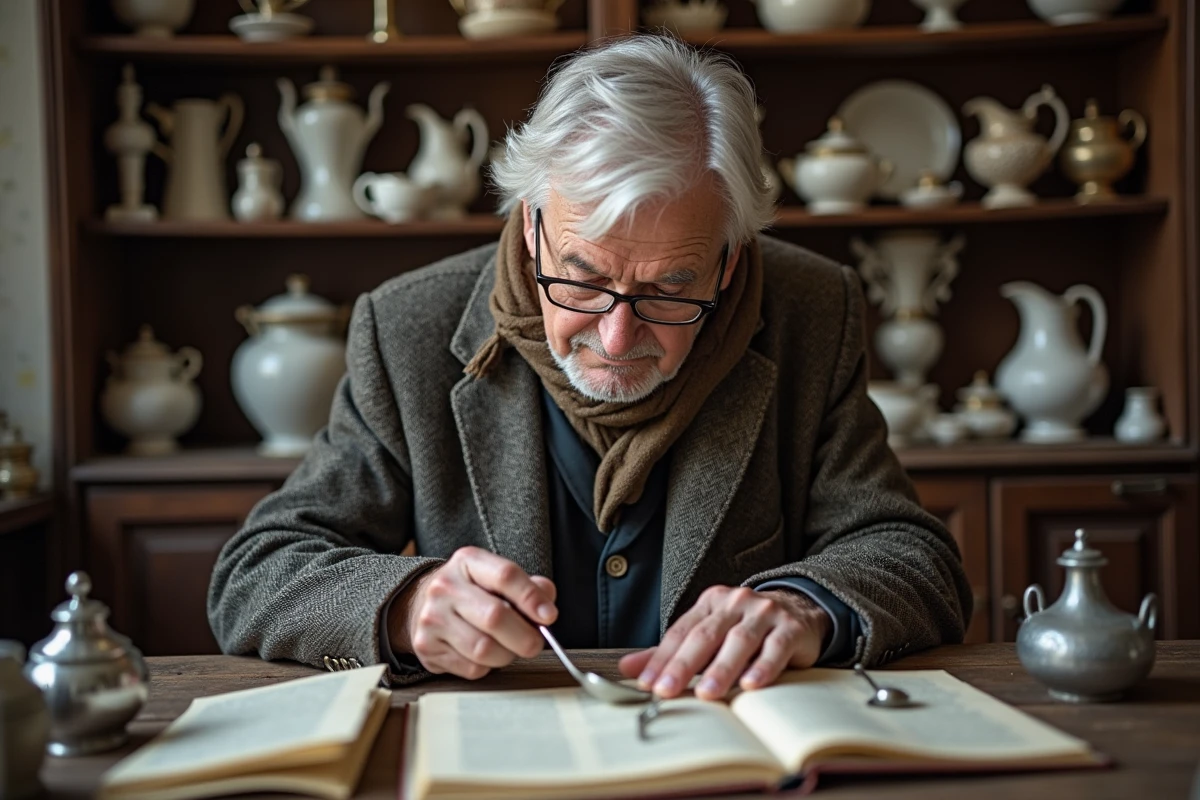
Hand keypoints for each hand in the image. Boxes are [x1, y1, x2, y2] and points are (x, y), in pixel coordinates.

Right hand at [389, 546, 557, 679]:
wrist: (420, 605)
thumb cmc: (470, 593)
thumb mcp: (495, 578)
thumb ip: (528, 587)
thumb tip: (546, 606)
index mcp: (468, 561)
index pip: (506, 576)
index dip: (532, 598)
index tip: (549, 616)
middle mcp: (445, 587)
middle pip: (495, 616)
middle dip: (525, 636)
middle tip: (535, 643)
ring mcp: (432, 618)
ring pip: (484, 648)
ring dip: (507, 655)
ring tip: (509, 648)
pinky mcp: (427, 647)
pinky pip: (471, 667)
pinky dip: (487, 666)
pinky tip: (485, 655)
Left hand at [618, 586, 829, 700]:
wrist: (800, 609)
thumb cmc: (746, 627)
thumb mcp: (709, 633)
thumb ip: (671, 651)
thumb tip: (628, 669)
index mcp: (710, 603)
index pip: (681, 632)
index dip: (662, 658)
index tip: (646, 684)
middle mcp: (735, 603)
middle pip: (705, 635)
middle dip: (683, 665)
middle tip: (667, 691)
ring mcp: (764, 613)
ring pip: (739, 641)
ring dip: (721, 669)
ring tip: (706, 693)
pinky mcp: (791, 628)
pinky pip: (775, 648)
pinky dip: (763, 666)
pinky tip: (751, 684)